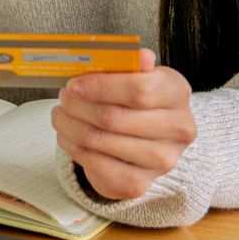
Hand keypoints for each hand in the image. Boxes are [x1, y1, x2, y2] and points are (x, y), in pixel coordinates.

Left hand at [51, 50, 195, 199]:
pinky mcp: (140, 184)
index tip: (74, 84)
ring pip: (100, 141)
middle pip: (114, 118)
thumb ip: (131, 63)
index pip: (139, 90)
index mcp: (177, 93)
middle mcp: (178, 130)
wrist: (150, 137)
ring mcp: (162, 160)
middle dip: (78, 106)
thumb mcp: (137, 74)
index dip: (100, 87)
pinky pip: (96, 165)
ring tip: (60, 114)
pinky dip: (73, 148)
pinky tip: (68, 135)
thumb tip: (139, 56)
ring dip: (70, 126)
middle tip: (63, 98)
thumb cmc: (138, 98)